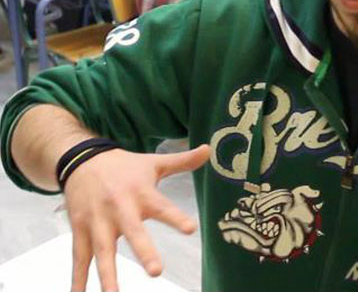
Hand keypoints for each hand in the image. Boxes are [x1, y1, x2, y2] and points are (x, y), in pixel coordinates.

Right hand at [66, 144, 210, 291]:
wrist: (84, 159)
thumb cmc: (125, 166)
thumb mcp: (154, 162)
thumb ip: (182, 161)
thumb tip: (208, 149)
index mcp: (141, 192)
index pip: (162, 206)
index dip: (176, 218)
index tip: (191, 229)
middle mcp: (119, 207)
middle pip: (132, 231)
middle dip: (143, 250)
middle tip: (156, 271)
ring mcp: (97, 221)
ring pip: (103, 250)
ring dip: (107, 274)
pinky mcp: (80, 230)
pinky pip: (79, 258)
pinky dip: (78, 279)